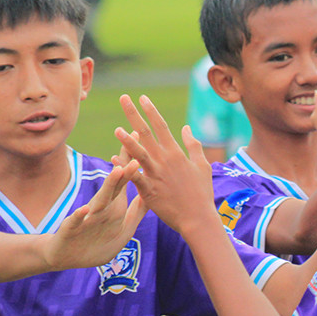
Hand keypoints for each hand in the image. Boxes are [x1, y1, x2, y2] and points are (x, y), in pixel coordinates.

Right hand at [45, 160, 146, 269]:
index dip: (131, 163)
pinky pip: (75, 222)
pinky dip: (78, 216)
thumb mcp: (123, 229)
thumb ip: (136, 212)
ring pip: (99, 200)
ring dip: (108, 186)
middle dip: (126, 168)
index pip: (124, 181)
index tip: (139, 139)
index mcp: (113, 206)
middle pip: (115, 185)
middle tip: (134, 149)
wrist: (64, 257)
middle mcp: (101, 208)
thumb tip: (150, 194)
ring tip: (117, 171)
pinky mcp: (71, 230)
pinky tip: (83, 209)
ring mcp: (87, 218)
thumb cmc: (96, 243)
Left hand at [114, 94, 218, 237]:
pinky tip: (114, 159)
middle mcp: (165, 161)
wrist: (198, 218)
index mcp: (176, 153)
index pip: (161, 127)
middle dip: (134, 115)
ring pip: (139, 154)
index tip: (142, 98)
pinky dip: (124, 168)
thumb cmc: (202, 192)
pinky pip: (134, 177)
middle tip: (123, 99)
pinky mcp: (149, 191)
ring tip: (116, 128)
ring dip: (127, 140)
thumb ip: (193, 145)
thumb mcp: (202, 165)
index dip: (151, 111)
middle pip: (146, 133)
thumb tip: (186, 127)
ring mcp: (156, 175)